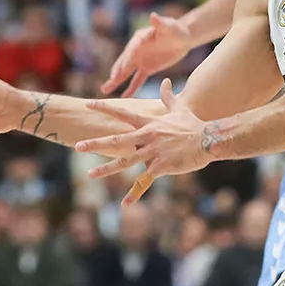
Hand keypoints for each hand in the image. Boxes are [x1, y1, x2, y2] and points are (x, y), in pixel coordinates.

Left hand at [81, 78, 214, 204]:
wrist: (207, 141)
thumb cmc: (192, 125)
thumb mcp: (179, 108)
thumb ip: (168, 96)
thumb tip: (166, 82)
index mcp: (148, 123)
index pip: (122, 112)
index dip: (104, 108)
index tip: (88, 104)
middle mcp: (146, 137)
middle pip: (116, 140)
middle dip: (96, 143)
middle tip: (78, 146)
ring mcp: (152, 152)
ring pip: (125, 162)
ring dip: (106, 169)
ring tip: (90, 174)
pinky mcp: (160, 167)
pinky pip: (144, 181)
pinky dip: (135, 193)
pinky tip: (125, 203)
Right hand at [100, 13, 193, 96]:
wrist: (182, 38)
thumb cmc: (175, 29)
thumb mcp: (169, 26)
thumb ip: (160, 23)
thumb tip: (152, 15)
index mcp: (139, 38)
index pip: (132, 49)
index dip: (128, 59)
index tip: (122, 69)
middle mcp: (136, 49)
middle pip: (125, 62)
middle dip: (117, 72)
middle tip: (110, 82)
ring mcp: (140, 60)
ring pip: (127, 72)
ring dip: (116, 81)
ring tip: (105, 90)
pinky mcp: (147, 68)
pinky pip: (137, 79)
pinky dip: (131, 88)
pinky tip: (124, 97)